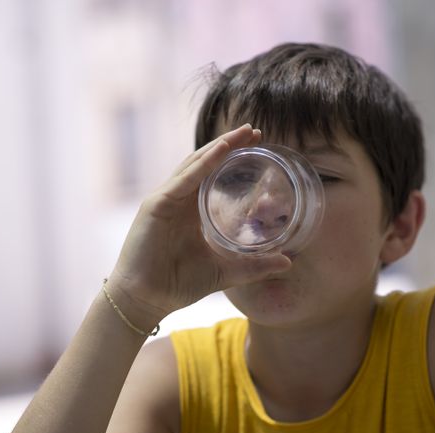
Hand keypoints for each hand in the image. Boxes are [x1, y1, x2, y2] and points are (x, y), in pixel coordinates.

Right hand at [108, 124, 291, 322]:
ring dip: (218, 147)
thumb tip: (287, 262)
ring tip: (242, 134)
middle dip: (229, 145)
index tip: (258, 145)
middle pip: (204, 162)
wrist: (147, 300)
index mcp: (190, 210)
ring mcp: (165, 200)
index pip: (212, 175)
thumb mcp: (226, 272)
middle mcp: (177, 199)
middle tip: (255, 130)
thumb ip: (255, 266)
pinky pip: (183, 180)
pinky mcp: (156, 206)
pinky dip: (202, 164)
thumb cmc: (179, 284)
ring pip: (194, 165)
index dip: (233, 157)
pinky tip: (220, 151)